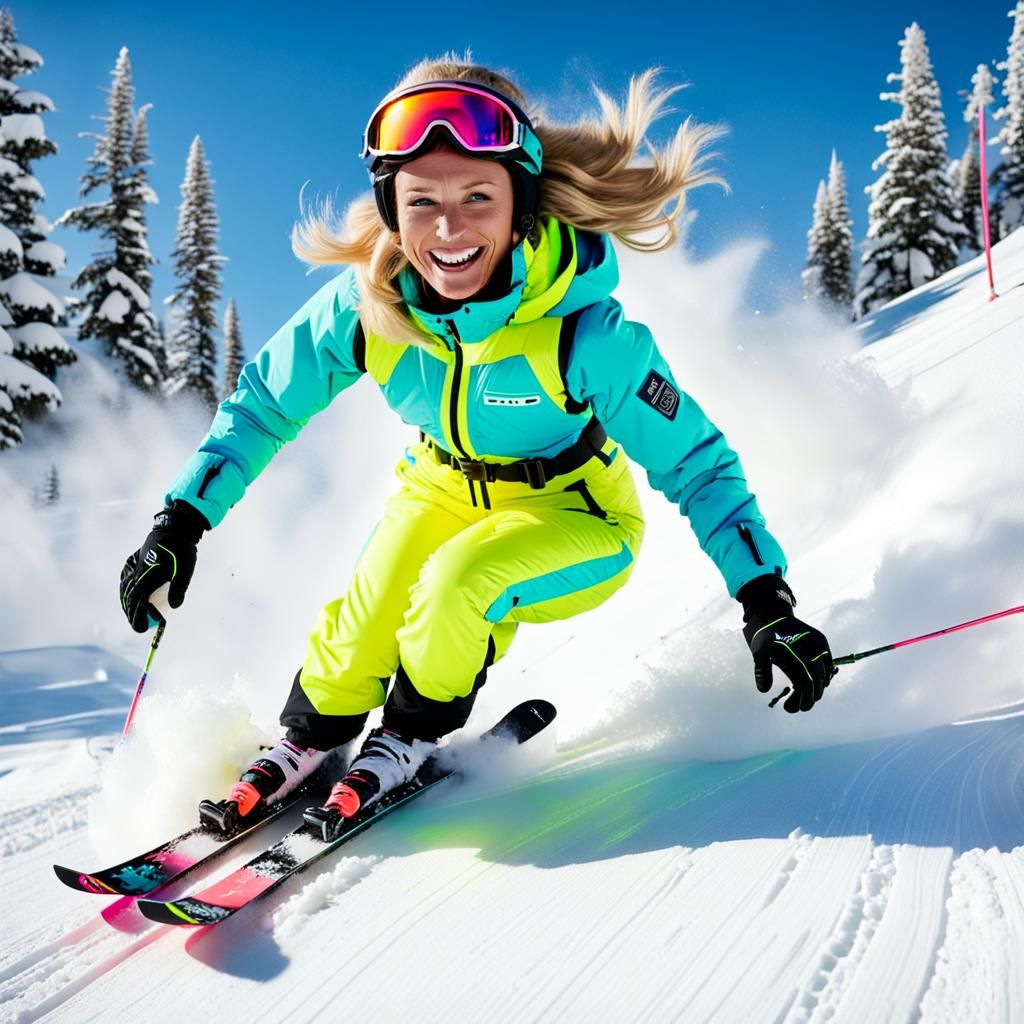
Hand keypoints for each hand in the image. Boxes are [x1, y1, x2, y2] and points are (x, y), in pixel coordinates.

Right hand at [119, 500, 207, 631]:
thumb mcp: (185, 569)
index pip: (139, 603)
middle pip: (130, 598)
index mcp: (148, 577)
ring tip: (130, 613)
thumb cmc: (182, 548)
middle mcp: (137, 572)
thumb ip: (179, 588)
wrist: (174, 527)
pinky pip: (125, 575)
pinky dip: (124, 585)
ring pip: (125, 587)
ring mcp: (135, 564)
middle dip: (132, 613)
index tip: (141, 629)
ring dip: (126, 602)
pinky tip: (126, 590)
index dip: (138, 617)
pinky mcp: (135, 558)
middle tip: (137, 626)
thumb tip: (174, 606)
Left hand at [737, 574, 835, 712]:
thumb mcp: (758, 651)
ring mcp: (819, 645)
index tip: (790, 709)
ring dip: (816, 689)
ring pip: (824, 674)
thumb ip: (762, 670)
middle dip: (808, 698)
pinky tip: (812, 684)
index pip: (806, 684)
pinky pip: (827, 663)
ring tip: (803, 697)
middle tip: (796, 708)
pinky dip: (823, 675)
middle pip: (817, 682)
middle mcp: (813, 649)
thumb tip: (763, 690)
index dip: (801, 700)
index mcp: (799, 653)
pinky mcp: (821, 641)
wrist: (771, 611)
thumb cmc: (763, 633)